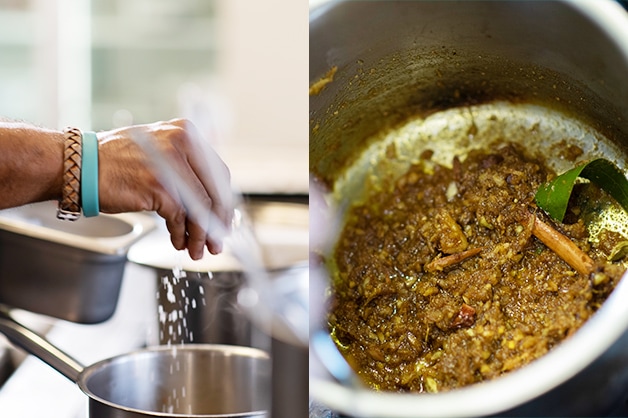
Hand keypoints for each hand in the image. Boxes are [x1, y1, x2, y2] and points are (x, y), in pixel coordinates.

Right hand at [96, 118, 231, 258]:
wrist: (80, 165)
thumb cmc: (115, 161)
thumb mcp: (159, 151)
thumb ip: (186, 168)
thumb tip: (212, 203)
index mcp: (186, 133)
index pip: (218, 173)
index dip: (223, 202)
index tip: (224, 221)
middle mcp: (182, 143)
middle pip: (214, 192)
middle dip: (218, 222)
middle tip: (217, 242)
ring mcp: (171, 164)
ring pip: (200, 208)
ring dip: (200, 234)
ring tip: (197, 249)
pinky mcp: (159, 186)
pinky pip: (180, 217)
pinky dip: (181, 234)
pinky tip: (178, 241)